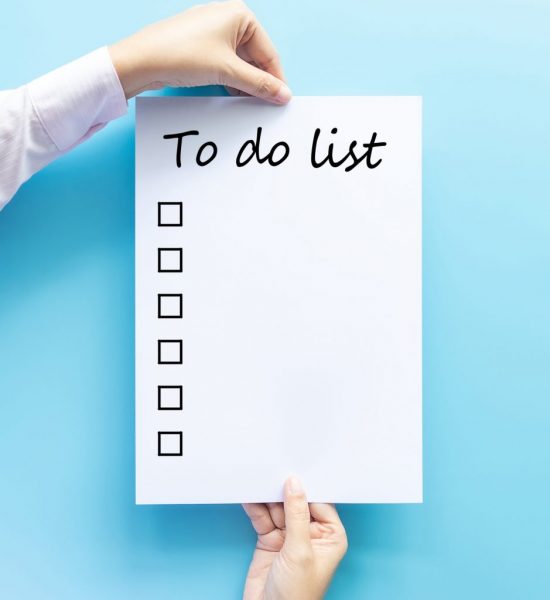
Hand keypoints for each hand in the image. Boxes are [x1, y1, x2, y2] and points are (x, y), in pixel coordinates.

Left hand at [108, 0, 290, 103]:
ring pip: (240, 64)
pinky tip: (235, 98)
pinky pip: (225, 66)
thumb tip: (283, 94)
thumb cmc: (183, 54)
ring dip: (246, 85)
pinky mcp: (201, 46)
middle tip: (267, 107)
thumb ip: (259, 85)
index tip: (282, 101)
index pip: (268, 53)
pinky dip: (232, 81)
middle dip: (260, 83)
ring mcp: (213, 32)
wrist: (142, 60)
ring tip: (251, 106)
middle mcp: (228, 18)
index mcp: (240, 15)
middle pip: (255, 58)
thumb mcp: (228, 72)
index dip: (276, 79)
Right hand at [243, 477, 347, 599]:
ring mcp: (289, 536)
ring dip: (267, 495)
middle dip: (283, 488)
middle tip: (272, 469)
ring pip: (277, 507)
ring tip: (258, 478)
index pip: (319, 501)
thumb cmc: (298, 595)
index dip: (307, 486)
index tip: (294, 469)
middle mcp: (310, 533)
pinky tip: (249, 495)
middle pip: (296, 501)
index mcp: (330, 535)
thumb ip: (296, 515)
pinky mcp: (269, 540)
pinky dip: (255, 507)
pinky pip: (262, 517)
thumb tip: (295, 484)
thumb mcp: (300, 551)